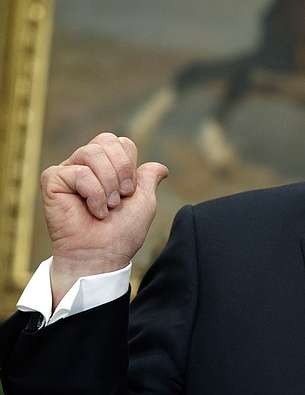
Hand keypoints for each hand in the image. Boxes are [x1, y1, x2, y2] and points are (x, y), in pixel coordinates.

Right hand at [40, 133, 168, 307]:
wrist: (103, 254)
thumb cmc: (122, 231)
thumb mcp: (144, 201)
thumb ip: (149, 179)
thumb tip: (161, 168)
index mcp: (106, 166)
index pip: (122, 143)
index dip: (131, 166)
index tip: (130, 192)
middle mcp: (85, 165)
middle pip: (106, 140)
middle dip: (122, 171)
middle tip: (120, 198)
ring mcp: (67, 171)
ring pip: (91, 153)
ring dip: (108, 184)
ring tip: (108, 207)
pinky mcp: (52, 181)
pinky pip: (78, 172)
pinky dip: (93, 194)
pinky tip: (93, 211)